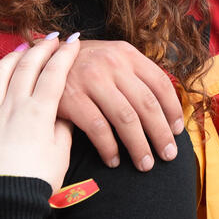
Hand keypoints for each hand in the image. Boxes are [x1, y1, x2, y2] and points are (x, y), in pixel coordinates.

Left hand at [0, 33, 76, 189]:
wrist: (1, 205)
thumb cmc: (36, 183)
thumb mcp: (60, 155)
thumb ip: (62, 129)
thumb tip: (63, 114)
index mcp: (38, 112)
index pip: (54, 74)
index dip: (65, 55)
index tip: (73, 42)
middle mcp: (11, 108)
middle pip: (26, 68)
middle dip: (41, 48)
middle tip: (51, 38)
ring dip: (10, 60)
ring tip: (20, 51)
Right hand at [58, 40, 183, 171]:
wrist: (41, 61)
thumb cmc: (83, 66)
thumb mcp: (111, 58)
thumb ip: (135, 76)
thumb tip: (167, 109)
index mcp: (127, 53)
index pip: (160, 83)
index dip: (173, 110)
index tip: (177, 131)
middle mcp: (112, 63)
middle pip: (147, 105)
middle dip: (161, 134)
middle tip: (169, 156)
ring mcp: (91, 79)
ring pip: (126, 119)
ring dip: (139, 146)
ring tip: (145, 164)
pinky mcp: (71, 97)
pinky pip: (98, 129)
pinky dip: (109, 148)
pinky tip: (114, 160)